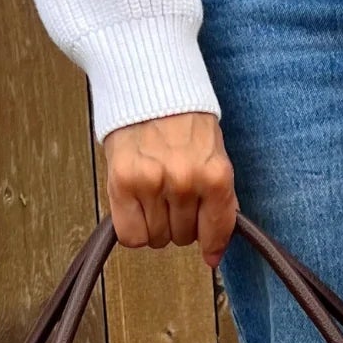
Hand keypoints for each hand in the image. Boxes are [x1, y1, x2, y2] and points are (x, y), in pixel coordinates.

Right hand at [104, 112, 237, 266]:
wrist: (149, 89)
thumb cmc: (183, 121)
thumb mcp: (214, 155)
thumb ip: (219, 197)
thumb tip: (217, 241)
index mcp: (215, 174)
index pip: (216, 230)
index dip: (212, 245)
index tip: (209, 254)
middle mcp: (184, 181)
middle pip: (184, 237)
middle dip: (180, 224)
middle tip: (173, 200)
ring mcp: (152, 183)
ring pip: (157, 238)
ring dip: (155, 225)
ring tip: (154, 196)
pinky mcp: (122, 183)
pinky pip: (131, 235)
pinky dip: (133, 229)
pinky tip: (136, 208)